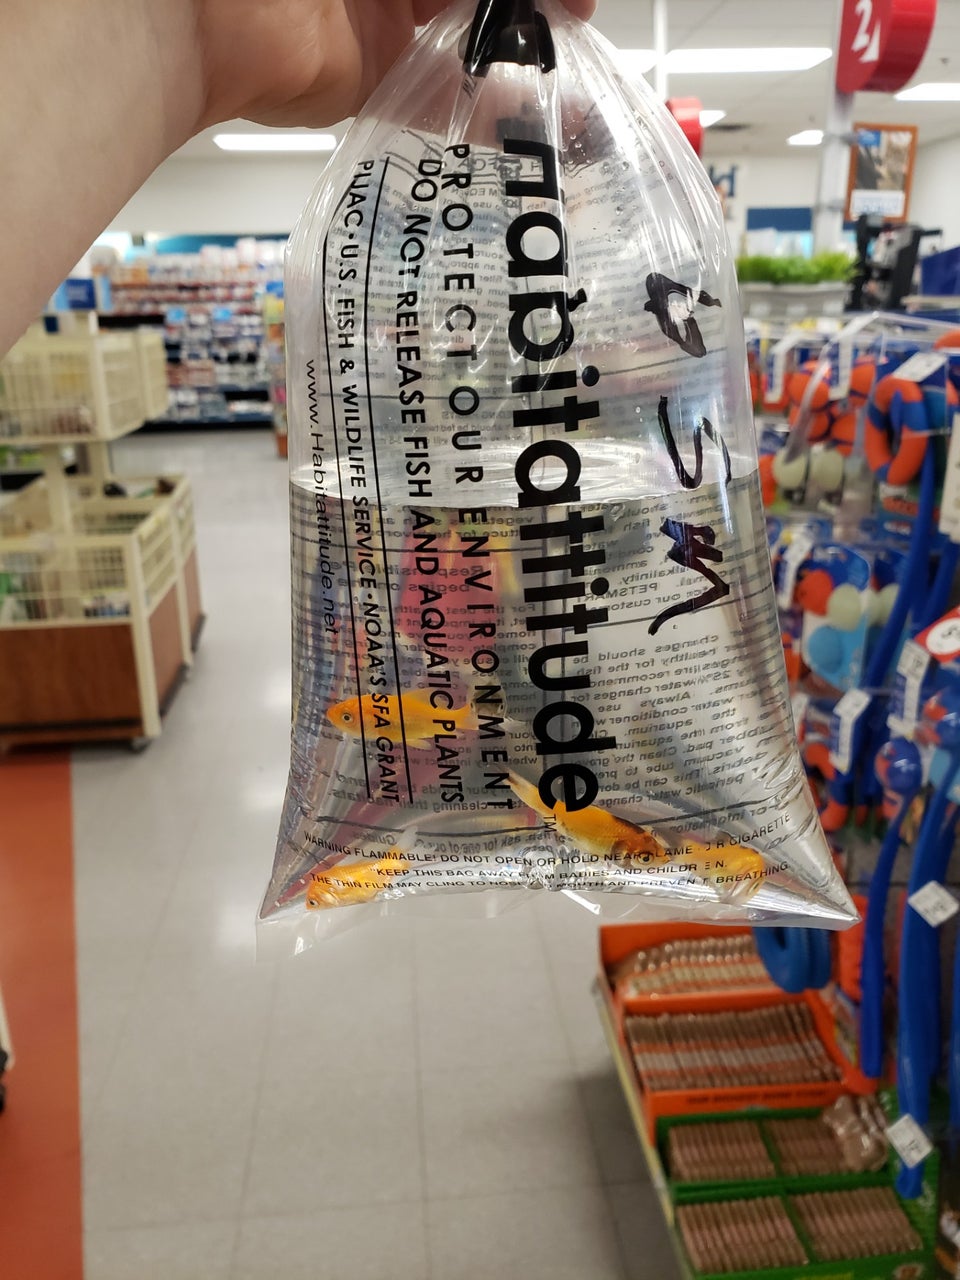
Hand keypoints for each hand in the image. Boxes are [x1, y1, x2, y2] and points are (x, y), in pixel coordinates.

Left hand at [195, 0, 595, 130]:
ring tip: (570, 80)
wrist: (191, 6)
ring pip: (467, 34)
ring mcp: (379, 14)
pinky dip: (478, 110)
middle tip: (579, 22)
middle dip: (535, 6)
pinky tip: (524, 121)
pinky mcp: (365, 77)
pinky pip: (433, 94)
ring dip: (519, 54)